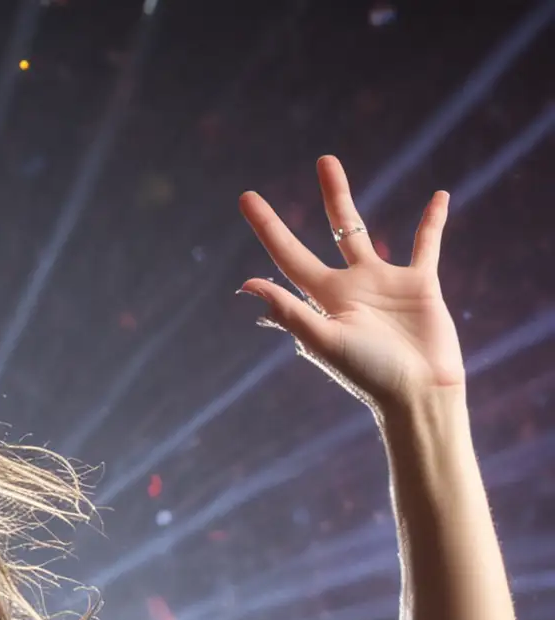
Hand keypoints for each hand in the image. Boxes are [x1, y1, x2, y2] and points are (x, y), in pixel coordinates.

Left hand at [237, 155, 464, 411]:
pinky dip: (432, 222)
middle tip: (318, 160)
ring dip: (346, 199)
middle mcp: (348, 287)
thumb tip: (249, 283)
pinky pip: (425, 245)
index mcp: (321, 301)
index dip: (268, 227)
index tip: (246, 198)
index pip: (287, 256)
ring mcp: (383, 283)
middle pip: (329, 231)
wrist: (418, 392)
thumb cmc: (368, 373)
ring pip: (361, 230)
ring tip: (330, 164)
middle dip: (325, 197)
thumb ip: (289, 311)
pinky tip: (440, 195)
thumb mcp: (324, 340)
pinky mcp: (419, 284)